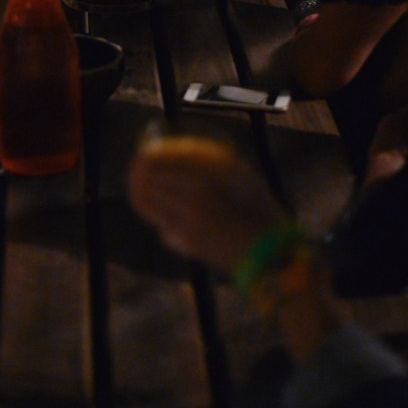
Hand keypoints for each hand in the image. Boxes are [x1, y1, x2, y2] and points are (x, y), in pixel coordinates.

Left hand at [128, 136, 283, 271]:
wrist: (271, 258)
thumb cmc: (266, 214)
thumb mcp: (250, 181)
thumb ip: (230, 164)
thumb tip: (217, 149)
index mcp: (202, 188)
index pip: (159, 172)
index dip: (144, 162)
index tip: (142, 154)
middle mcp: (188, 209)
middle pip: (148, 192)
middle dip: (137, 180)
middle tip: (136, 171)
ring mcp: (186, 231)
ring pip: (153, 213)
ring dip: (143, 200)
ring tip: (139, 191)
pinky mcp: (189, 249)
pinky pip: (165, 231)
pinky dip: (160, 221)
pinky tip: (161, 217)